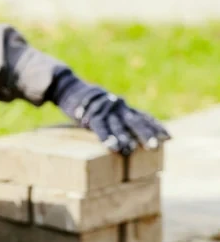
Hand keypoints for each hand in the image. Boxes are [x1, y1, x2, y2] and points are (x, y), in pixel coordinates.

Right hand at [48, 70, 169, 155]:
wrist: (72, 90)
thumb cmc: (93, 106)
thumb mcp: (111, 111)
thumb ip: (122, 122)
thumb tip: (134, 140)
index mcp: (125, 108)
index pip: (145, 117)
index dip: (156, 127)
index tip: (168, 138)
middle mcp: (119, 107)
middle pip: (135, 121)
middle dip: (145, 134)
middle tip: (154, 147)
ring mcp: (106, 110)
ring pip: (118, 125)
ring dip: (125, 138)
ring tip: (131, 151)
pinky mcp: (91, 115)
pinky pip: (100, 127)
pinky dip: (106, 137)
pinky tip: (112, 147)